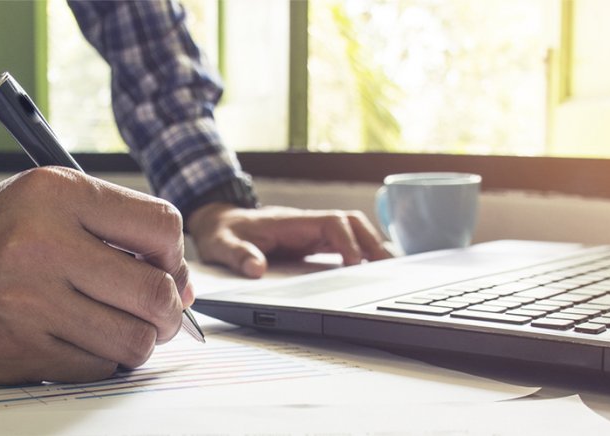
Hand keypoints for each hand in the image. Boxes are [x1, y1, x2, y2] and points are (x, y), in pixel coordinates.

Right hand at [0, 167, 192, 384]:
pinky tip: (77, 341)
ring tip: (115, 327)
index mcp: (54, 192)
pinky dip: (101, 360)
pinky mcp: (21, 348)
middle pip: (156, 291)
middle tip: (157, 313)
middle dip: (168, 310)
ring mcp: (30, 300)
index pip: (160, 226)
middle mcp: (42, 242)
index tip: (165, 269)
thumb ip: (107, 228)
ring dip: (137, 341)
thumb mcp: (37, 204)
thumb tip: (181, 281)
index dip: (174, 256)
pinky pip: (100, 366)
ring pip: (136, 338)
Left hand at [186, 203, 393, 277]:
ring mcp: (311, 232)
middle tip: (387, 270)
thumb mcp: (223, 245)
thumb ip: (239, 256)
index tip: (356, 264)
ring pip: (352, 231)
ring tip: (390, 271)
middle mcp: (307, 224)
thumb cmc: (223, 233)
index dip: (348, 241)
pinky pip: (344, 243)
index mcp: (291, 222)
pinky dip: (362, 253)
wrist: (219, 223)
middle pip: (351, 223)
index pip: (331, 223)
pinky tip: (373, 271)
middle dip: (371, 243)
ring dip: (372, 247)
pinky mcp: (312, 243)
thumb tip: (257, 269)